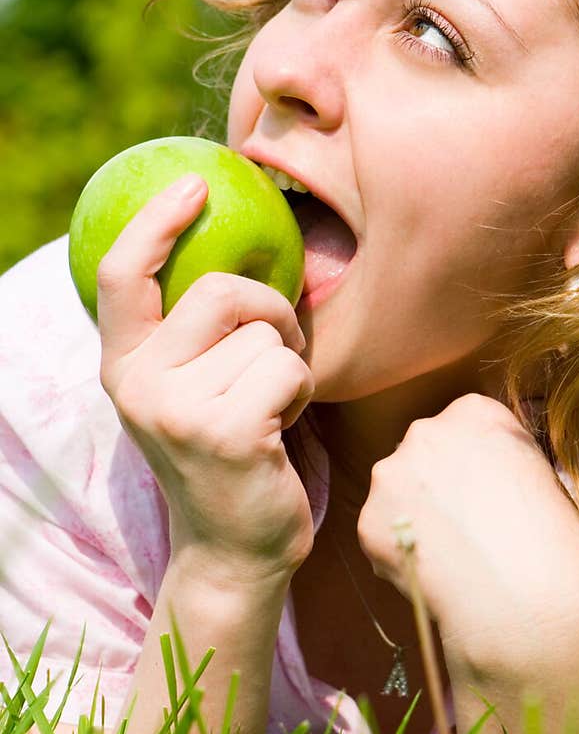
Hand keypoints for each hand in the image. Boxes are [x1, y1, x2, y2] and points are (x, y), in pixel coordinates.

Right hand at [96, 173, 315, 583]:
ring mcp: (177, 410)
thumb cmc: (231, 454)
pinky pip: (288, 369)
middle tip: (275, 356)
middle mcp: (138, 385)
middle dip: (269, 313)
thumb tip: (232, 248)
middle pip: (221, 291)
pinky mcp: (226, 433)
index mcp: (124, 367)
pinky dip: (301, 393)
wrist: (236, 549)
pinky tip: (281, 429)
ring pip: (265, 334)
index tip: (194, 184)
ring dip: (287, 365)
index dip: (156, 222)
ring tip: (268, 410)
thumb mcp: (190, 390)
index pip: (121, 276)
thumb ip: (190, 333)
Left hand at [356, 393, 578, 685]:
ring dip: (415, 514)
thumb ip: (506, 457)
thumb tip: (491, 467)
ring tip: (450, 554)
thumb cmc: (549, 546)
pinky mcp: (368, 520)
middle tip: (465, 524)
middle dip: (438, 482)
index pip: (466, 425)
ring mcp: (390, 475)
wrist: (520, 608)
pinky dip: (400, 551)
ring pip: (397, 491)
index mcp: (475, 413)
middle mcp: (425, 432)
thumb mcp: (545, 477)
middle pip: (425, 452)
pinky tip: (432, 573)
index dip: (476, 463)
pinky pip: (382, 532)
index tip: (487, 490)